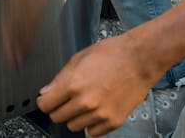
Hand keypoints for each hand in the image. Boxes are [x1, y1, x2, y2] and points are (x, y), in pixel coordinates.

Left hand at [36, 33, 161, 134]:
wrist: (140, 59)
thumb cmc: (112, 53)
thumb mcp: (79, 58)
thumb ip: (60, 78)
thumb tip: (46, 92)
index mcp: (74, 84)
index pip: (46, 105)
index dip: (45, 101)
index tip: (48, 100)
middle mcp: (86, 101)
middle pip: (58, 118)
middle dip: (59, 108)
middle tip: (67, 99)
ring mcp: (101, 114)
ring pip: (73, 127)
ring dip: (75, 117)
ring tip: (84, 103)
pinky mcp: (114, 121)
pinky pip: (93, 133)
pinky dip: (91, 124)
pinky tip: (95, 110)